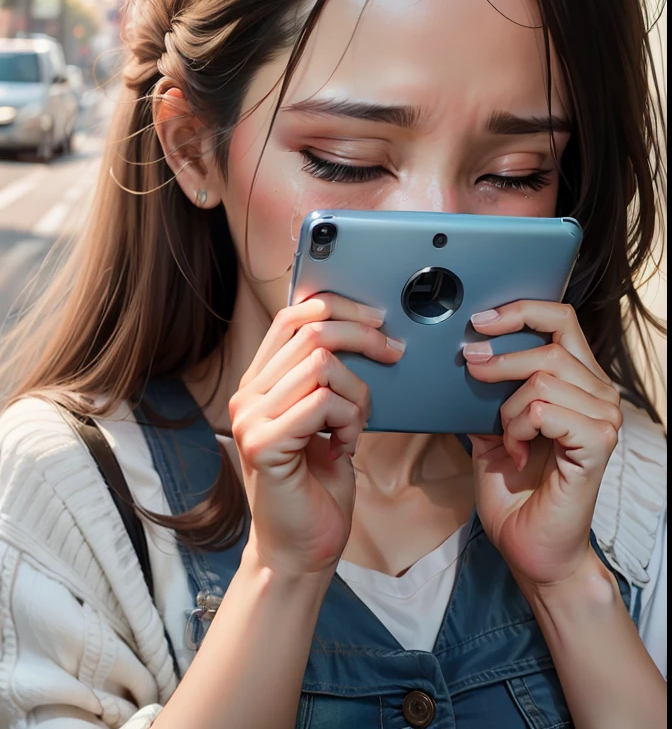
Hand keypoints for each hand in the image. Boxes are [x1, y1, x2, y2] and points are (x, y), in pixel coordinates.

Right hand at [230, 294, 403, 576]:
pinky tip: (343, 447)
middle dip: (364, 338)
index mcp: (260, 382)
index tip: (375, 318)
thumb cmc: (318, 487)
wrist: (302, 550)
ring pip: (321, 366)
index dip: (336, 305)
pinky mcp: (263, 444)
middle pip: (310, 332)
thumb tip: (367, 331)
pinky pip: (322, 404)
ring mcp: (250, 418)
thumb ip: (329, 377)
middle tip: (394, 353)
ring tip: (355, 426)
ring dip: (357, 394)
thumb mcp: (327, 418)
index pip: (291, 316)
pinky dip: (349, 422)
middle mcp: (247, 395)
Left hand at [463, 301, 621, 587]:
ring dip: (508, 409)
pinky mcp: (598, 443)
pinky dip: (519, 428)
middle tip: (471, 372)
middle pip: (550, 343)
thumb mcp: (490, 427)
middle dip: (499, 357)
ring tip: (507, 439)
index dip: (521, 310)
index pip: (561, 320)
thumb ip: (486, 391)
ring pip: (542, 377)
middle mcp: (599, 394)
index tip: (480, 321)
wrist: (531, 548)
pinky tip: (519, 452)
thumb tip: (465, 353)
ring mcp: (603, 418)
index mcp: (578, 381)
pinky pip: (544, 409)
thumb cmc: (516, 492)